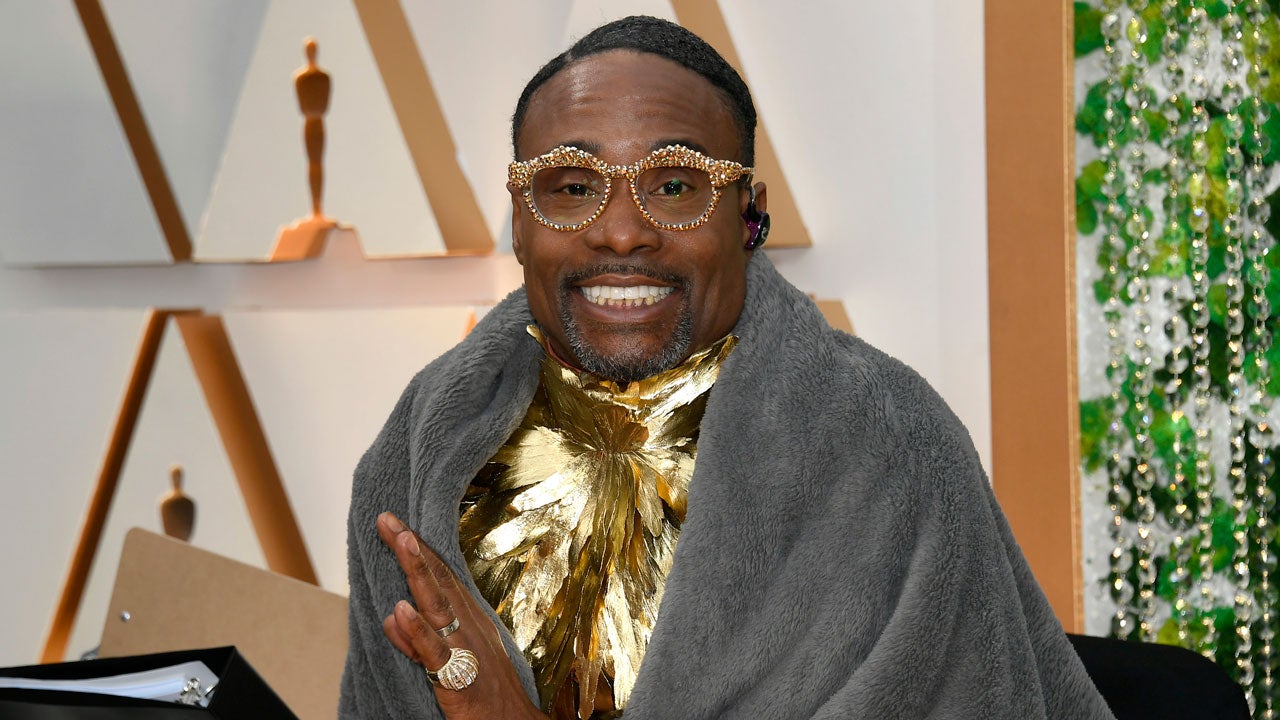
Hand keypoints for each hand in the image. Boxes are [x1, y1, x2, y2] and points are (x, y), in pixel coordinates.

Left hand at [377, 512, 547, 719]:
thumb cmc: (485, 693)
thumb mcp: (452, 659)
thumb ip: (418, 640)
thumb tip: (391, 617)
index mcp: (467, 620)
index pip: (440, 577)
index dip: (418, 549)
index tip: (395, 525)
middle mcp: (468, 626)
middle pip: (438, 580)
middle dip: (412, 547)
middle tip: (388, 519)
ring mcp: (464, 649)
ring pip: (437, 605)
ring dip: (418, 572)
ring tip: (401, 541)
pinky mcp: (457, 677)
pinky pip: (435, 652)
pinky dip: (418, 631)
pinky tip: (401, 610)